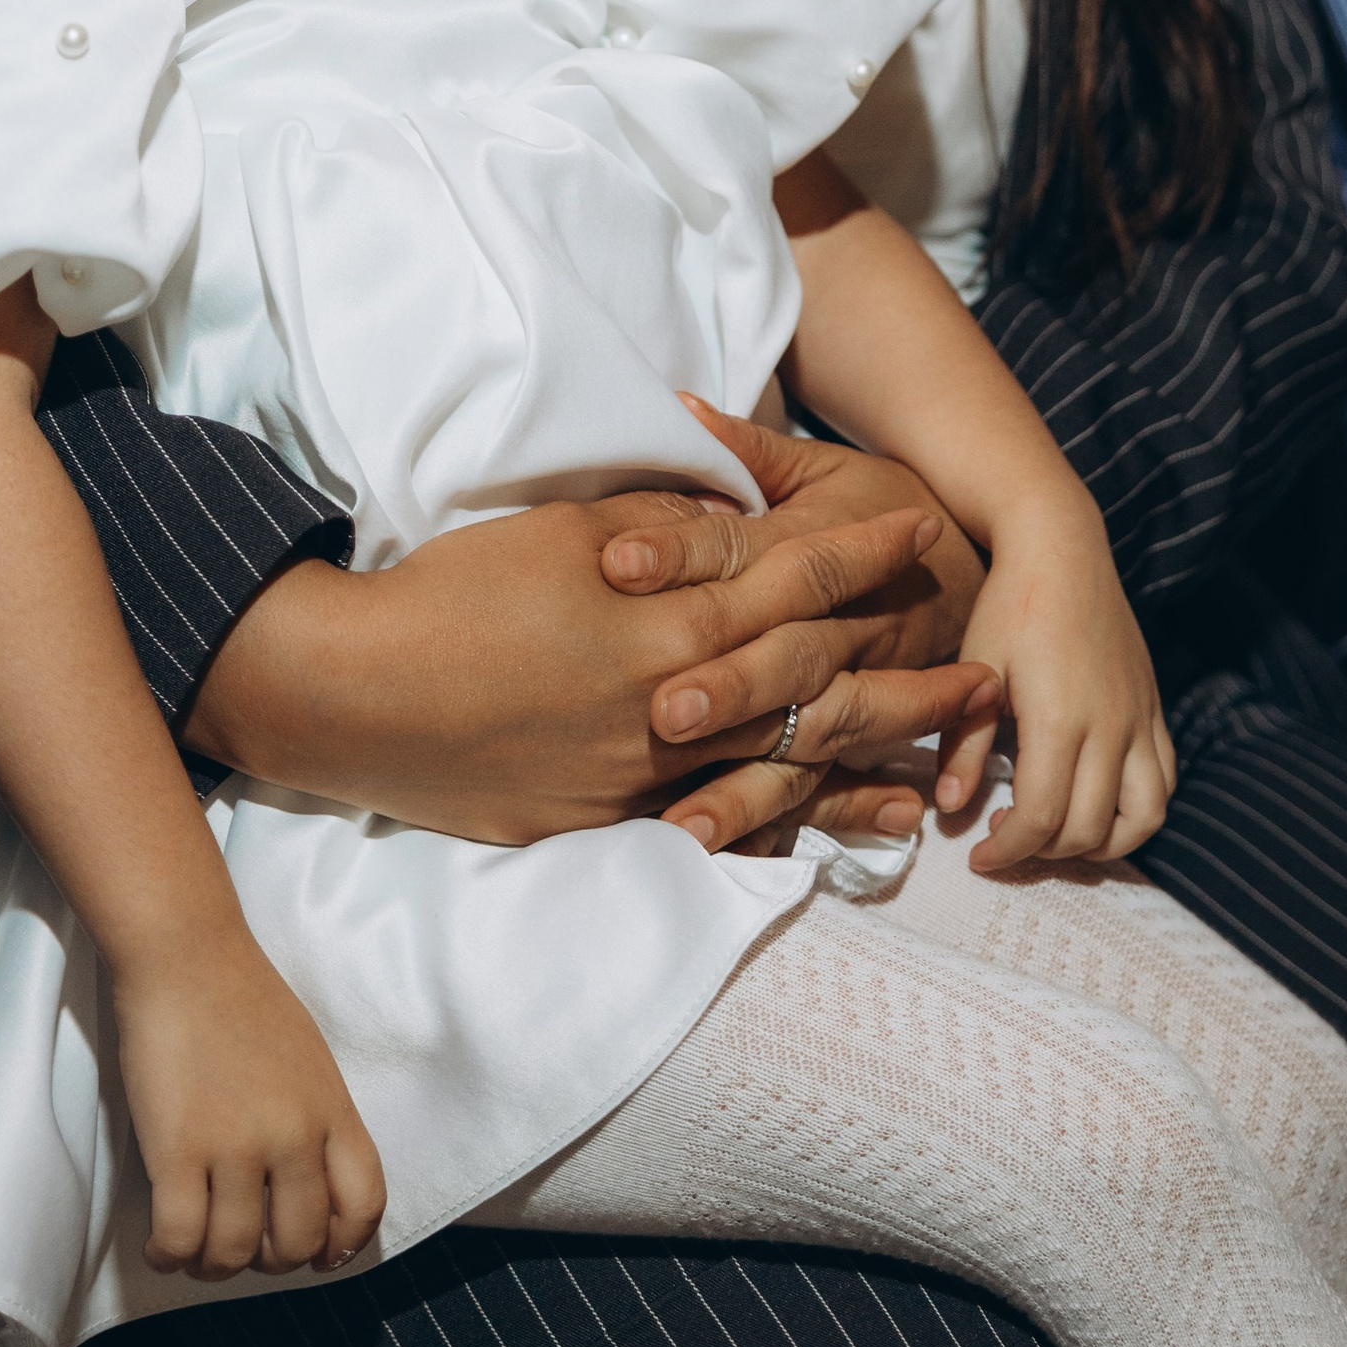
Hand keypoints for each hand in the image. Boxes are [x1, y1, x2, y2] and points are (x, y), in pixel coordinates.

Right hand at [114, 923, 384, 1278]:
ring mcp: (237, 1144)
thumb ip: (318, 1121)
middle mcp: (294, 1135)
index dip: (341, 1246)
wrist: (187, 955)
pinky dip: (169, 1256)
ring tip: (195, 1248)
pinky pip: (181, 1239)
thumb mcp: (310, 1061)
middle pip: (298, 1244)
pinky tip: (162, 1244)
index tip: (317, 1255)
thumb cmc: (244, 1000)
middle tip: (241, 1243)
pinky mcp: (178, 1148)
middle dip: (268, 1261)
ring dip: (212, 1265)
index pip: (364, 1204)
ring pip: (235, 1253)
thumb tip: (309, 1188)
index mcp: (333, 1110)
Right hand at [184, 448, 991, 844]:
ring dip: (876, 758)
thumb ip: (662, 525)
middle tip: (989, 669)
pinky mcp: (610, 817)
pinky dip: (799, 824)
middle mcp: (669, 697)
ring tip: (951, 762)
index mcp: (662, 611)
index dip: (858, 550)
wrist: (357, 692)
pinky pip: (725, 823)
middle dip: (905, 669)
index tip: (921, 529)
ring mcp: (643, 770)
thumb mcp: (565, 526)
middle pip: (811, 680)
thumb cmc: (457, 589)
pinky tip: (855, 831)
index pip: (787, 575)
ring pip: (787, 764)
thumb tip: (733, 515)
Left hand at [944, 493, 1174, 872]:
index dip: (1009, 851)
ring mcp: (1140, 717)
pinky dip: (1136, 810)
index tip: (979, 857)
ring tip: (1060, 834)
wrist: (1062, 547)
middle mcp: (1111, 725)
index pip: (1042, 817)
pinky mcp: (1153, 707)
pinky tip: (1095, 800)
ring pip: (1145, 816)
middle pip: (1088, 827)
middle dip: (1044, 852)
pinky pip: (1165, 779)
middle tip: (1006, 840)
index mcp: (1061, 718)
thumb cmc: (1011, 603)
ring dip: (1103, 843)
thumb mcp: (977, 668)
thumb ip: (966, 743)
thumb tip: (951, 808)